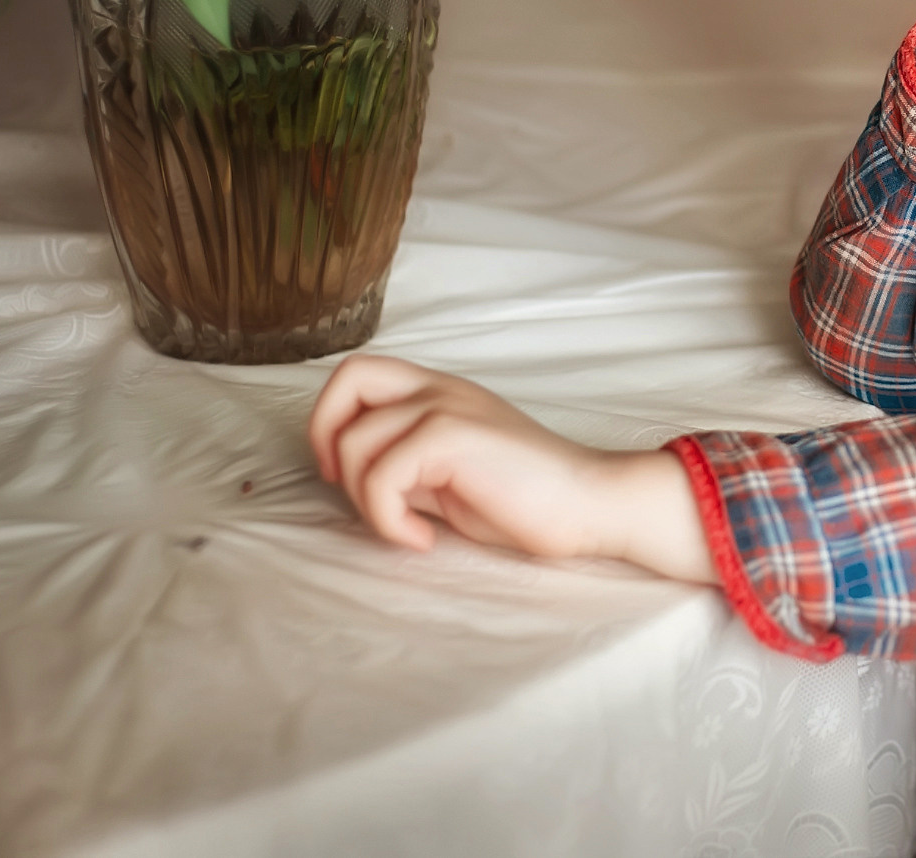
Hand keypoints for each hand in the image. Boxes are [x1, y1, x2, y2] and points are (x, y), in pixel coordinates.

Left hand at [307, 354, 711, 581]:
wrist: (589, 503)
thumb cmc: (528, 500)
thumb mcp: (451, 476)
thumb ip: (408, 465)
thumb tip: (354, 479)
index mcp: (441, 392)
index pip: (360, 375)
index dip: (332, 421)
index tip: (346, 475)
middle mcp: (440, 388)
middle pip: (349, 378)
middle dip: (326, 437)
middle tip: (354, 490)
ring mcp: (446, 407)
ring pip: (355, 443)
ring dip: (366, 500)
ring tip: (408, 528)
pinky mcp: (452, 436)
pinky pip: (380, 477)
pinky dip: (387, 520)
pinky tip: (422, 539)